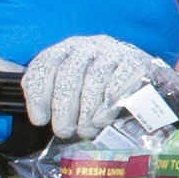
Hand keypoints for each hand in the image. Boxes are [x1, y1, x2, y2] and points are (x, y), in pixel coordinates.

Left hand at [23, 33, 175, 137]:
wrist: (141, 79)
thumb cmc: (98, 89)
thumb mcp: (73, 89)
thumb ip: (54, 98)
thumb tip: (40, 119)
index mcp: (65, 50)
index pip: (44, 66)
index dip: (38, 95)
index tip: (40, 121)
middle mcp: (87, 46)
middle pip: (68, 74)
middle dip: (63, 107)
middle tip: (63, 131)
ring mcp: (112, 51)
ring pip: (94, 78)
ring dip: (87, 109)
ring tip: (86, 130)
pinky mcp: (136, 60)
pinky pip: (120, 80)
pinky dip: (109, 103)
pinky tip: (104, 118)